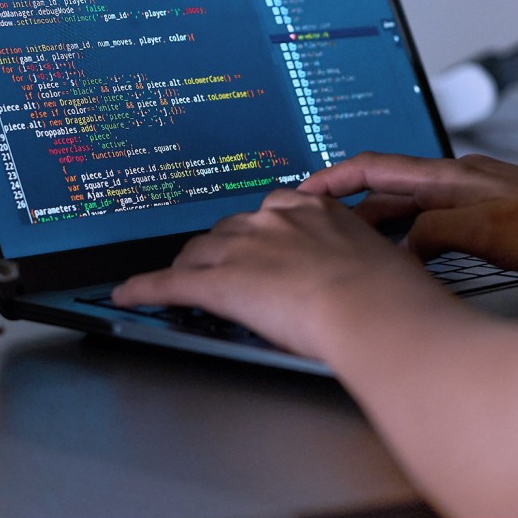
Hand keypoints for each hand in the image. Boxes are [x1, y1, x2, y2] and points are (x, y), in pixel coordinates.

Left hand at [112, 189, 445, 359]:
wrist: (373, 309)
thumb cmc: (388, 292)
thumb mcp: (377, 259)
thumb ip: (354, 257)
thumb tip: (361, 273)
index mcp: (312, 208)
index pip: (271, 211)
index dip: (259, 231)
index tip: (258, 241)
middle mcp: (272, 219)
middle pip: (229, 229)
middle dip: (221, 248)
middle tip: (220, 266)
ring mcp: (243, 248)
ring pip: (199, 251)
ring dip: (189, 265)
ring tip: (180, 277)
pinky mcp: (221, 282)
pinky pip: (171, 283)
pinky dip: (146, 287)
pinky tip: (129, 292)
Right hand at [301, 153, 517, 278]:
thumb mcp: (488, 232)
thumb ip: (434, 230)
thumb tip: (399, 243)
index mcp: (454, 174)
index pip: (376, 166)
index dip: (333, 178)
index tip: (302, 193)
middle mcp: (463, 181)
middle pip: (390, 191)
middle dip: (350, 209)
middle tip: (316, 231)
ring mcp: (479, 200)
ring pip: (413, 212)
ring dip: (381, 228)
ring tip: (353, 251)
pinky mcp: (494, 222)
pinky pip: (435, 228)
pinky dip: (412, 243)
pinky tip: (412, 265)